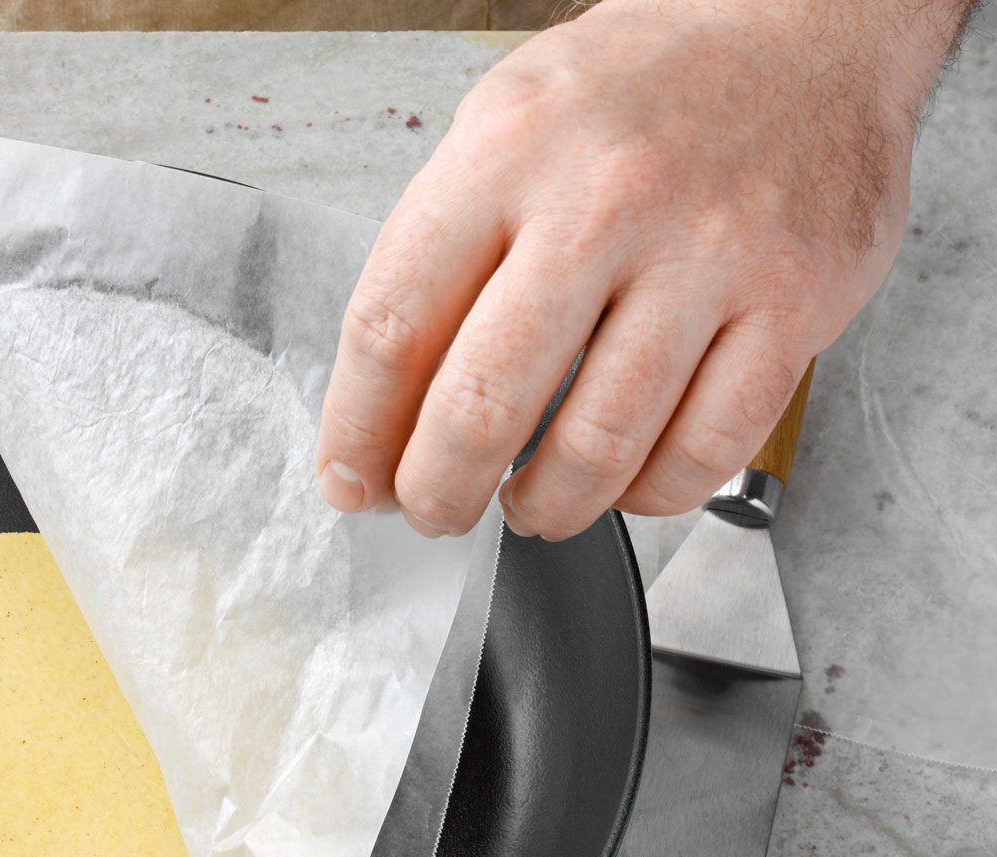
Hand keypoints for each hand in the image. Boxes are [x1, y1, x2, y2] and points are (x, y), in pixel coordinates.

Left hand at [314, 0, 972, 539]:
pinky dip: (648, 494)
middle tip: (431, 510)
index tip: (349, 479)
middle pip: (483, 406)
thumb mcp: (505, 123)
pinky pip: (704, 449)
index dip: (357, 431)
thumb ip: (441, 252)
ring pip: (597, 447)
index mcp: (508, 153)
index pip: (391, 325)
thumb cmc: (643, 88)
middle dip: (438, 492)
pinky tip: (622, 480)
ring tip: (526, 505)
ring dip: (543, 507)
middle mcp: (605, 201)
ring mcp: (709, 254)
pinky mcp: (795, 301)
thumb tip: (381, 407)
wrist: (805, 24)